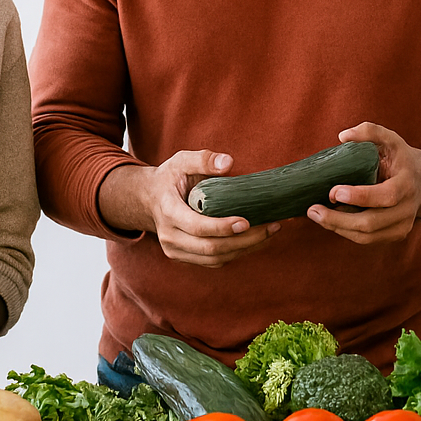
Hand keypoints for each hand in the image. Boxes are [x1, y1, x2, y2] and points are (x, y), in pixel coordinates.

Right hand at [127, 151, 280, 267]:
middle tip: (271, 227)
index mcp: (169, 212)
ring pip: (215, 259)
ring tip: (269, 232)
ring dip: (246, 249)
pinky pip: (214, 261)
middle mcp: (170, 236)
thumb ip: (203, 159)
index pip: (197, 227)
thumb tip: (228, 163)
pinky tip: (255, 240)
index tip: (246, 221)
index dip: (222, 227)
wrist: (149, 199)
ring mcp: (176, 250)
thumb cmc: (169, 178)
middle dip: (244, 241)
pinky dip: (237, 253)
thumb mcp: (181, 161)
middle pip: (211, 248)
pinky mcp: (185, 257)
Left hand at [308, 122, 420, 245]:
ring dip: (338, 228)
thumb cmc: (399, 158)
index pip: (386, 196)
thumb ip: (369, 131)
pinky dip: (346, 232)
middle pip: (372, 222)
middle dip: (339, 219)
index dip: (360, 197)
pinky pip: (368, 239)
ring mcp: (403, 225)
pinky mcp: (395, 234)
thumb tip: (344, 136)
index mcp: (407, 183)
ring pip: (367, 236)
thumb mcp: (389, 139)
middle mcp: (408, 208)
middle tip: (314, 209)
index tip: (334, 192)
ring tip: (317, 215)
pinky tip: (331, 221)